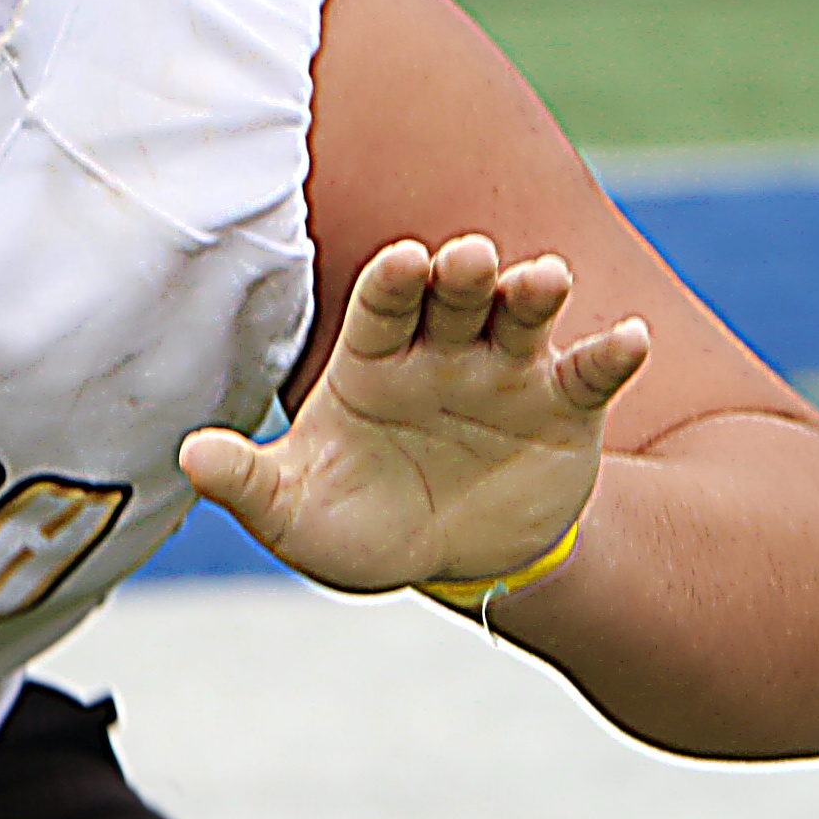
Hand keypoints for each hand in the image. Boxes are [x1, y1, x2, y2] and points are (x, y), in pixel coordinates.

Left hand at [178, 234, 650, 594]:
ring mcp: (506, 374)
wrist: (453, 562)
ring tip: (546, 279)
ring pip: (522, 319)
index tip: (401, 260)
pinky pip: (588, 374)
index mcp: (372, 362)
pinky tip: (627, 338)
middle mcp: (441, 351)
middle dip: (463, 274)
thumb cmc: (360, 523)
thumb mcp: (297, 515)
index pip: (379, 307)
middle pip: (454, 297)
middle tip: (470, 256)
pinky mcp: (563, 409)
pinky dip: (610, 354)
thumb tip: (191, 457)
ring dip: (535, 295)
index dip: (391, 281)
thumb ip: (250, 484)